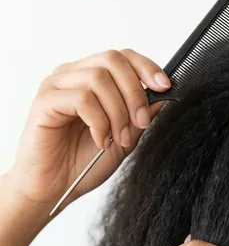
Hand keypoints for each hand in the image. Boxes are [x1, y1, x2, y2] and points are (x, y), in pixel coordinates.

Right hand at [7, 49, 171, 209]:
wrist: (54, 189)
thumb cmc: (83, 164)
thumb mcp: (124, 139)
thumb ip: (141, 117)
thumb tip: (163, 96)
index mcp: (90, 79)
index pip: (121, 56)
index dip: (146, 67)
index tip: (165, 87)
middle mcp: (72, 76)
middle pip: (112, 60)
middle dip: (134, 92)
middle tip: (141, 124)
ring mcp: (56, 86)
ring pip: (98, 79)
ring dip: (117, 112)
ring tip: (118, 139)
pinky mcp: (45, 101)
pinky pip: (81, 99)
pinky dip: (98, 122)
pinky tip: (100, 141)